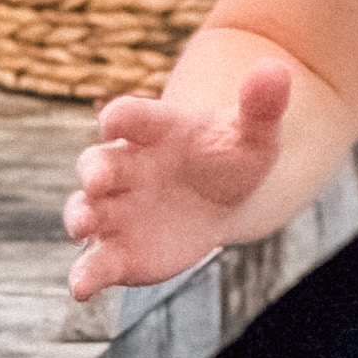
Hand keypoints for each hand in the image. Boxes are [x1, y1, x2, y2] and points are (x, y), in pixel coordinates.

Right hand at [66, 63, 291, 296]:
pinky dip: (86, 276)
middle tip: (97, 180)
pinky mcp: (118, 249)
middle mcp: (124, 167)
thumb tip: (277, 67)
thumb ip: (262, 103)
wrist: (222, 195)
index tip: (116, 119)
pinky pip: (96, 263)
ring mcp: (116, 209)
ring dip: (80, 217)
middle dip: (95, 171)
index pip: (130, 116)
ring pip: (86, 211)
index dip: (122, 117)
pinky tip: (82, 290)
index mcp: (152, 130)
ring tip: (81, 227)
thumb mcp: (253, 130)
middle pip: (99, 163)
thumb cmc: (231, 153)